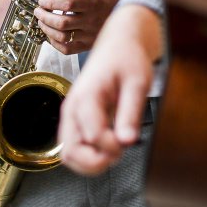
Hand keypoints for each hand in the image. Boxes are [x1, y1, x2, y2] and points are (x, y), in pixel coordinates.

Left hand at [34, 0, 118, 53]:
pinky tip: (51, 35)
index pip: (67, 4)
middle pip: (62, 23)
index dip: (51, 3)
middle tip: (37, 11)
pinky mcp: (87, 45)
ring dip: (48, 30)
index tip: (42, 0)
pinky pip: (68, 49)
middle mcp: (90, 21)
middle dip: (45, 17)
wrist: (125, 17)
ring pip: (63, 37)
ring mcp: (89, 35)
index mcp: (92, 3)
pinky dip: (55, 43)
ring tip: (41, 22)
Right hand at [59, 5, 158, 174]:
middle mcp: (72, 108)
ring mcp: (70, 115)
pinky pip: (73, 148)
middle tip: (119, 152)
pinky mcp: (74, 120)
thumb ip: (131, 113)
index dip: (113, 147)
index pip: (93, 136)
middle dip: (96, 163)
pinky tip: (107, 146)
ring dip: (90, 162)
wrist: (118, 44)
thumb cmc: (127, 59)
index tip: (129, 141)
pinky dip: (88, 156)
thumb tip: (127, 142)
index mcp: (86, 96)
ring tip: (113, 150)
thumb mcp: (138, 83)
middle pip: (70, 153)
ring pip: (68, 155)